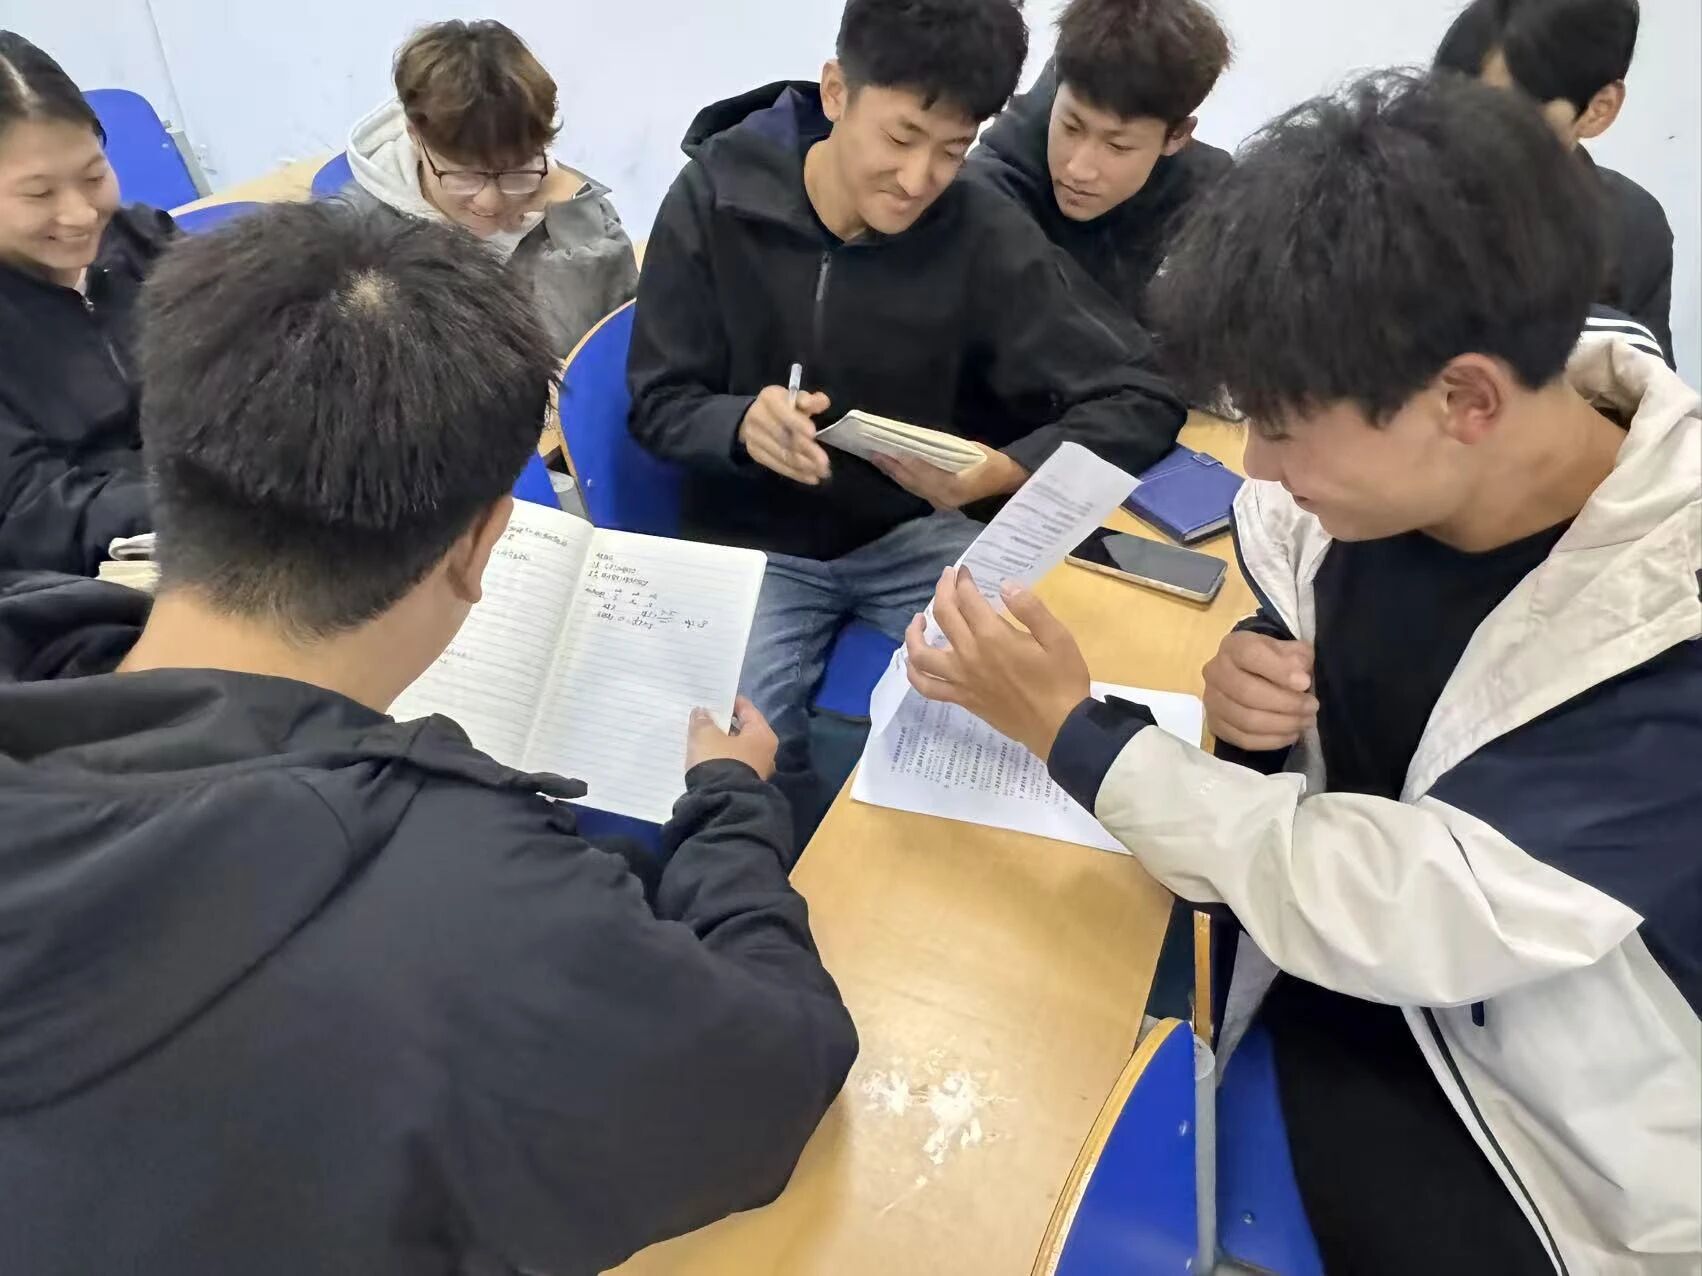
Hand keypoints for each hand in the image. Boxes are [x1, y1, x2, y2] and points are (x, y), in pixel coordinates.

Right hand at [686, 696, 778, 779]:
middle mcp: (766, 751)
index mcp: (762, 734)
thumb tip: (702, 712)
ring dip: (722, 742)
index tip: (714, 698)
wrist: (721, 802)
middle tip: (705, 717)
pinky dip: (722, 758)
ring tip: (702, 736)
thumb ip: (703, 721)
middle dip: (725, 724)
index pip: (747, 709)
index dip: (730, 702)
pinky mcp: (746, 784)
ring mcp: (758, 770)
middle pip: (744, 730)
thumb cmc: (719, 761)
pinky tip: (707, 757)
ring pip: (738, 748)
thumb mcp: (706, 735)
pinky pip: (733, 763)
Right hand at [739, 387, 831, 484]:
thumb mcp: (797, 398)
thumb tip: (823, 402)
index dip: (797, 423)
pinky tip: (810, 478)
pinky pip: (776, 465)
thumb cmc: (784, 406)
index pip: (783, 412)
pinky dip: (795, 473)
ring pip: (781, 454)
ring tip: (821, 472)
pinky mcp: (755, 453)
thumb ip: (811, 400)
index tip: (813, 434)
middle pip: (783, 437)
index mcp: (769, 398)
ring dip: (803, 465)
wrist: (755, 416)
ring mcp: (753, 437)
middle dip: (805, 450)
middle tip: (824, 462)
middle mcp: (757, 416)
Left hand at [872, 447, 1026, 509]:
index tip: (884, 448)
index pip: (920, 470)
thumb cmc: (990, 461)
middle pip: (911, 481)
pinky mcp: (940, 504)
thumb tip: (915, 443)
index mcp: (952, 485)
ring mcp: (941, 504)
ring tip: (878, 459)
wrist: (1006, 481)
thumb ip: (941, 449)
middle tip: (873, 452)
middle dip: (891, 466)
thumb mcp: (968, 449)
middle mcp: (943, 498)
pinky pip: (917, 490)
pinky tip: (894, 471)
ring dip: (894, 473)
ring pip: (911, 487)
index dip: (901, 459)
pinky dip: (904, 480)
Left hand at [904, 567, 1090, 759]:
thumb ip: (1030, 609)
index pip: (967, 598)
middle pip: (944, 615)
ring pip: (922, 653)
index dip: (963, 580)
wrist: (1060, 728)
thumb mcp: (1057, 638)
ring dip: (915, 632)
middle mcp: (970, 655)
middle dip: (943, 590)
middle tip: (947, 578)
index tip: (965, 572)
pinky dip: (914, 674)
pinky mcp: (961, 698)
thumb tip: (1005, 585)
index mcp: (993, 636)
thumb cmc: (1062, 680)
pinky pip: (927, 687)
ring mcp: (961, 679)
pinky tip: (913, 663)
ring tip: (919, 619)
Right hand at [1201, 631, 1318, 751]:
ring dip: (1282, 724)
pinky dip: (1272, 741)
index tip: (1305, 683)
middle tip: (1312, 707)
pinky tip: (1291, 734)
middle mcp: (1216, 672)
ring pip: (1246, 720)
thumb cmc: (1275, 660)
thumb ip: (1298, 657)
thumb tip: (1300, 675)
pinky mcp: (1215, 725)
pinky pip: (1244, 739)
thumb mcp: (1290, 650)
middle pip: (1247, 692)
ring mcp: (1212, 701)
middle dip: (1287, 703)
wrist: (1250, 674)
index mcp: (1234, 646)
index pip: (1250, 655)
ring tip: (1305, 722)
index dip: (1279, 670)